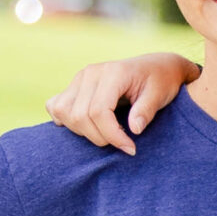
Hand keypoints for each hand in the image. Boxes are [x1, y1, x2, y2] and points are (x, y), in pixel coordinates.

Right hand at [45, 53, 198, 154]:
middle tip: (122, 143)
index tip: (130, 148)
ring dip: (82, 131)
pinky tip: (85, 126)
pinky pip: (55, 106)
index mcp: (113, 72)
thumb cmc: (161, 80)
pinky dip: (65, 120)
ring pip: (64, 113)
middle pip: (79, 116)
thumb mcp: (161, 94)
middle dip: (100, 137)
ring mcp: (79, 78)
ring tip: (106, 133)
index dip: (112, 135)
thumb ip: (146, 110)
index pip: (99, 111)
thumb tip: (134, 129)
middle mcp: (91, 73)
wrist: (157, 67)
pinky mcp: (74, 86)